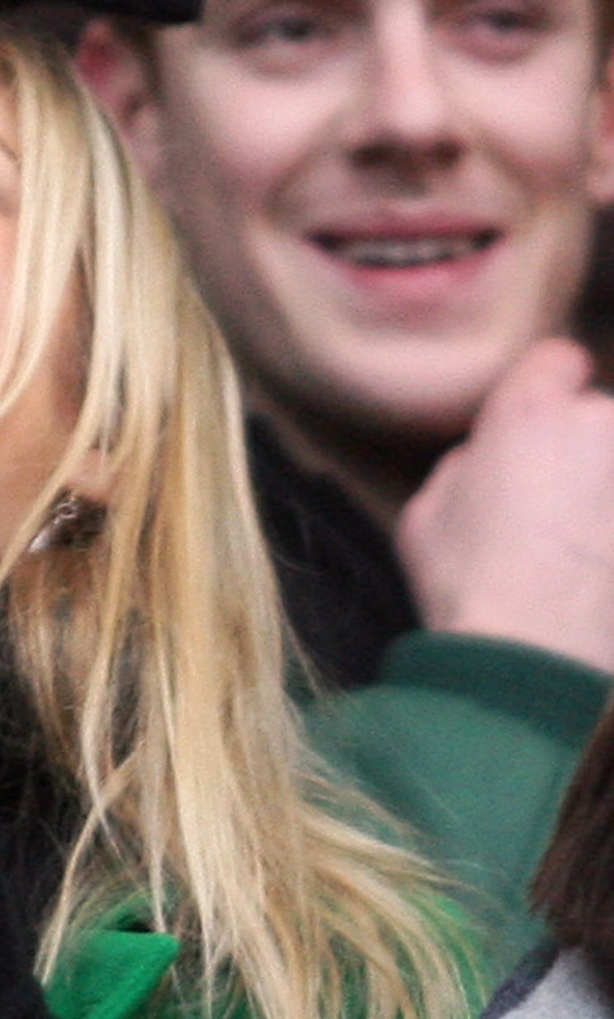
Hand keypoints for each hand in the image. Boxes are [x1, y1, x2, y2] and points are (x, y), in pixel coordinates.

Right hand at [397, 338, 613, 676]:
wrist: (534, 659)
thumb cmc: (467, 586)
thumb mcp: (424, 514)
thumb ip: (466, 465)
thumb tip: (489, 459)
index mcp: (531, 411)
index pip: (557, 359)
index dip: (545, 390)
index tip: (534, 428)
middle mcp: (603, 423)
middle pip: (601, 415)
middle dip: (581, 449)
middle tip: (552, 503)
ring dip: (601, 491)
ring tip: (580, 544)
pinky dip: (608, 535)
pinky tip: (594, 568)